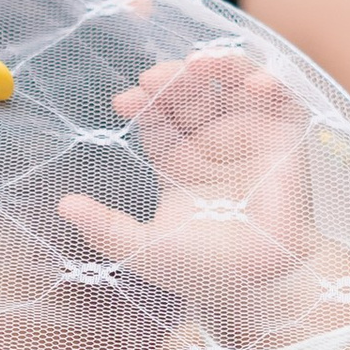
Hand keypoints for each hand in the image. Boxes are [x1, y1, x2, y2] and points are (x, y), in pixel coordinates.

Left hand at [55, 55, 322, 334]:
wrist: (259, 286)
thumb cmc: (204, 270)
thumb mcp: (142, 249)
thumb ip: (104, 228)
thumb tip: (63, 205)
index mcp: (177, 161)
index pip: (155, 114)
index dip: (142, 101)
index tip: (125, 100)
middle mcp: (211, 141)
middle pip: (188, 90)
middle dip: (170, 78)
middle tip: (154, 79)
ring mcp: (249, 135)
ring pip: (230, 80)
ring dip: (215, 63)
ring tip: (197, 66)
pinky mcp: (286, 136)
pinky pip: (282, 96)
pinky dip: (269, 78)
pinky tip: (251, 82)